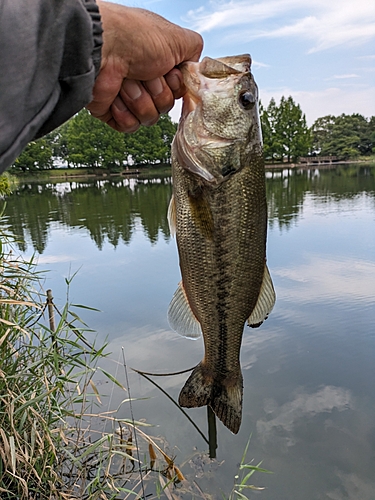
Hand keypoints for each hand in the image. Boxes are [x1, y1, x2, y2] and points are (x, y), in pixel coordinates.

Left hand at [87, 1, 202, 131]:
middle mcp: (144, 81)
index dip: (175, 84)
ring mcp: (128, 98)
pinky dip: (124, 113)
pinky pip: (130, 127)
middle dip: (157, 92)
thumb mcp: (177, 38)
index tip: (167, 71)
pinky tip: (116, 95)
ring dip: (139, 100)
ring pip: (149, 118)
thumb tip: (194, 67)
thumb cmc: (135, 38)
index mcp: (159, 65)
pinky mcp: (112, 112)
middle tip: (143, 73)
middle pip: (165, 106)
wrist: (100, 48)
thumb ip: (194, 49)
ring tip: (126, 81)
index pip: (179, 90)